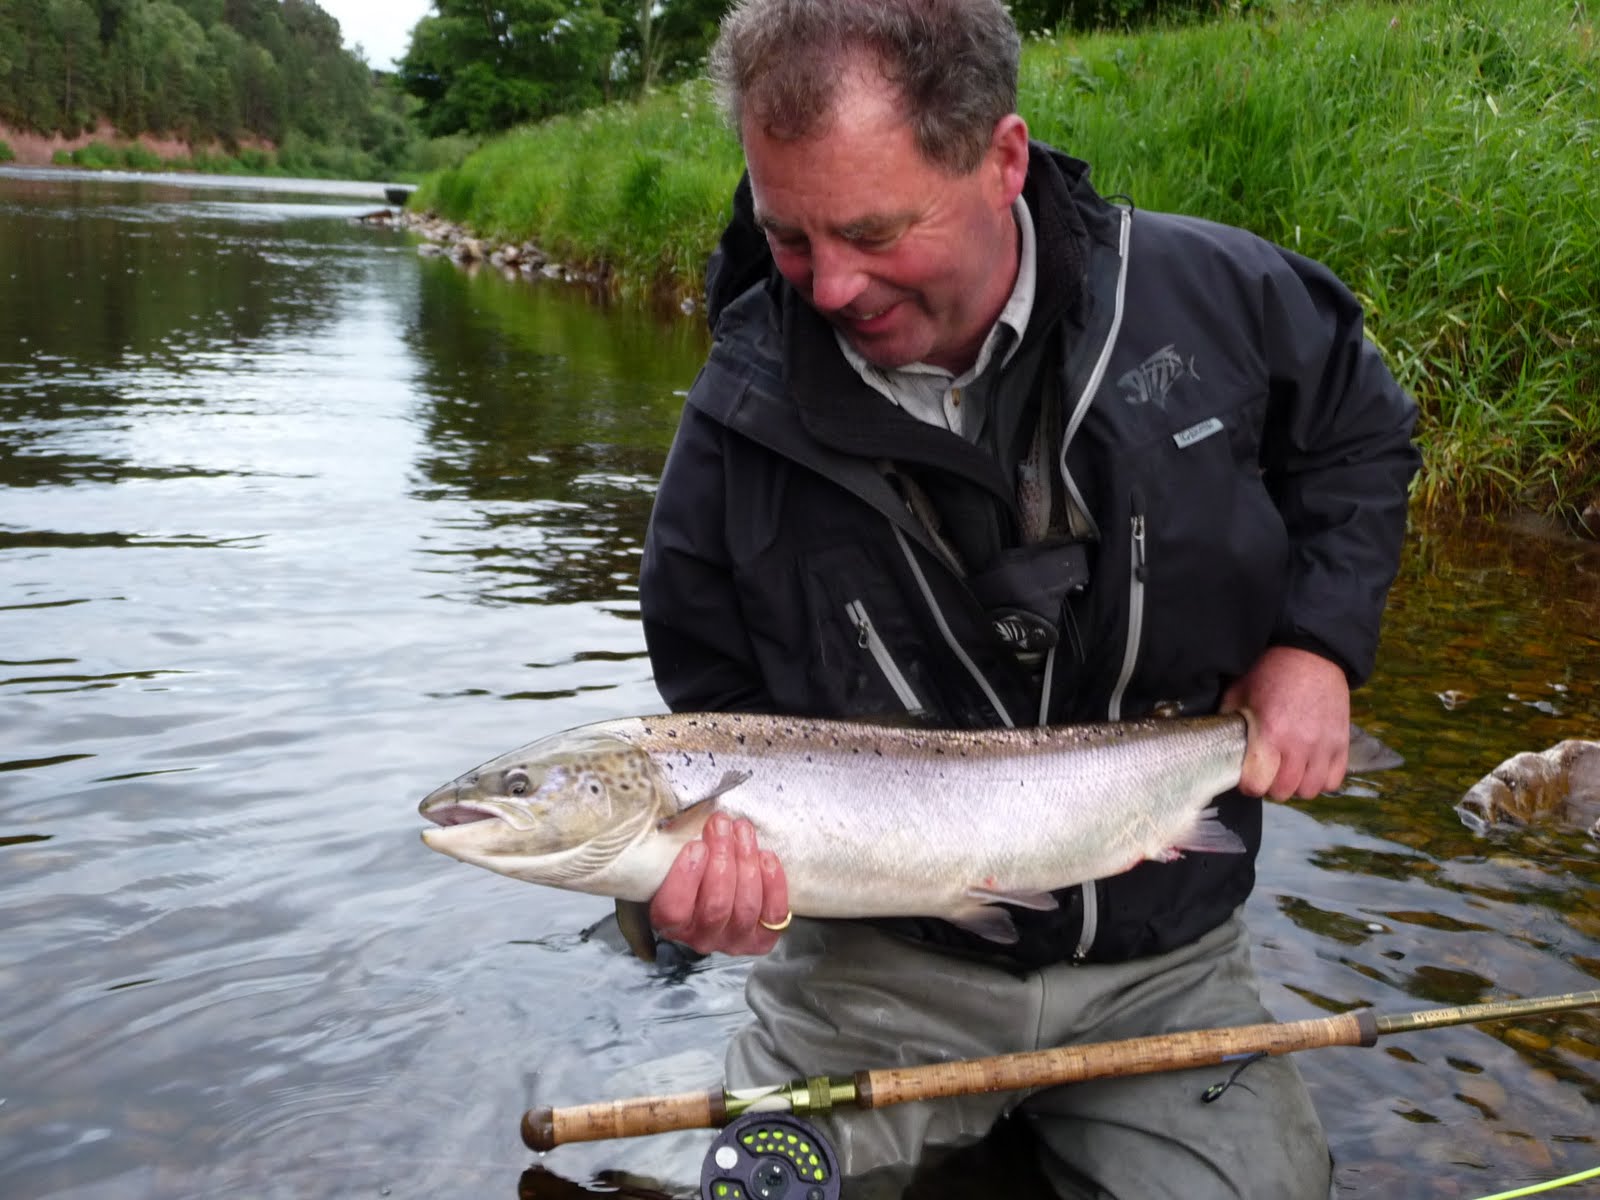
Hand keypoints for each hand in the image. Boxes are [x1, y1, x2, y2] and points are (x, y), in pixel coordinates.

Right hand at [649, 813, 789, 955]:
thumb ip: (671, 850)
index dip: (686, 878)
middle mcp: (701, 938)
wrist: (715, 890)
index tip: (696, 845)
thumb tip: (687, 823)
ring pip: (745, 906)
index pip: (674, 910)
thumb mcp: (670, 863)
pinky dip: (773, 883)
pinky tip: (766, 856)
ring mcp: (734, 941)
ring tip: (743, 830)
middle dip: (722, 858)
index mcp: (669, 923)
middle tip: (722, 825)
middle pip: (716, 905)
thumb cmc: (691, 870)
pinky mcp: (762, 938)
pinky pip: (773, 914)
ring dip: (747, 862)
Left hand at [1221, 645, 1349, 801]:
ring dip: (1295, 785)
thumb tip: (1218, 744)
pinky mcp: (1341, 744)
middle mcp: (1299, 745)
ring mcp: (1324, 747)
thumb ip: (1229, 722)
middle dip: (1270, 786)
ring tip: (1288, 769)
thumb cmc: (1270, 673)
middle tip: (1266, 772)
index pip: (1257, 785)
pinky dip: (1320, 779)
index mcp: (1270, 734)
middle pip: (1283, 792)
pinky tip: (1309, 766)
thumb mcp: (1239, 693)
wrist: (1311, 655)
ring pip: (1309, 790)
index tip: (1247, 776)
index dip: (1248, 784)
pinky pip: (1333, 782)